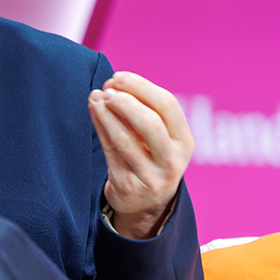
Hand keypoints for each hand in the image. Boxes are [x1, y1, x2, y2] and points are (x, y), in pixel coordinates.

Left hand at [88, 72, 193, 239]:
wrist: (146, 203)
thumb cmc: (150, 156)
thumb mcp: (161, 137)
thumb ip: (145, 110)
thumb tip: (114, 83)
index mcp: (185, 141)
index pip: (168, 106)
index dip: (141, 87)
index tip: (119, 76)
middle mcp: (172, 160)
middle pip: (150, 123)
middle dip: (126, 102)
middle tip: (108, 89)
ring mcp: (151, 176)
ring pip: (125, 139)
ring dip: (107, 114)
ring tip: (95, 96)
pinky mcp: (128, 186)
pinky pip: (110, 152)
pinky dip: (100, 127)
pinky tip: (94, 111)